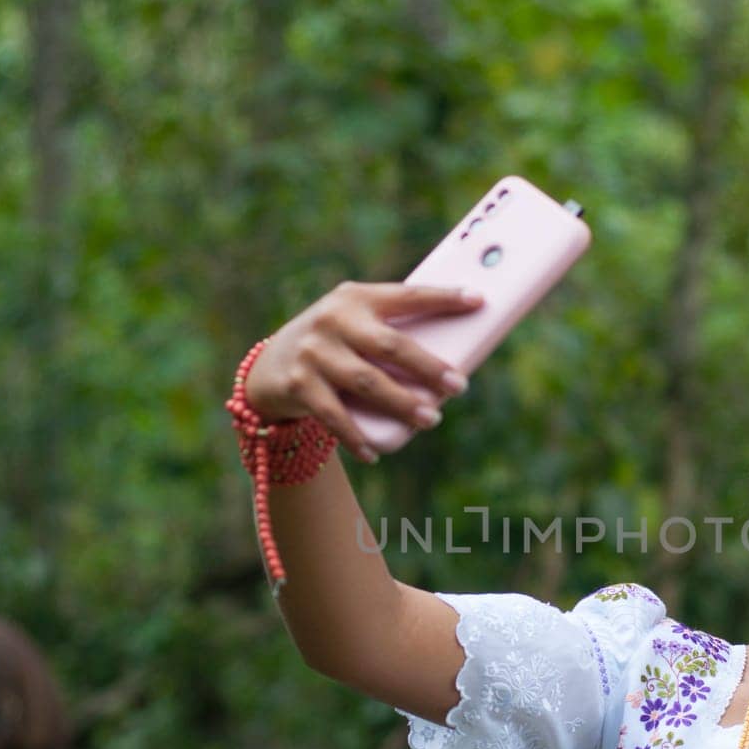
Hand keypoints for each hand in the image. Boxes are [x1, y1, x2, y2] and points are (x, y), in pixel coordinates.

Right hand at [245, 281, 481, 460]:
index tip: (478, 301)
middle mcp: (333, 320)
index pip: (407, 295)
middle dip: (428, 367)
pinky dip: (357, 438)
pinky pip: (335, 417)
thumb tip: (455, 356)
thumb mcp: (356, 325)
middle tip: (459, 386)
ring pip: (368, 382)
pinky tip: (375, 452)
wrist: (270, 365)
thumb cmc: (335, 344)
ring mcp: (314, 353)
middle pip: (391, 346)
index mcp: (357, 298)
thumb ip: (392, 332)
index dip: (444, 297)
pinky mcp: (298, 385)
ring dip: (403, 404)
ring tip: (431, 420)